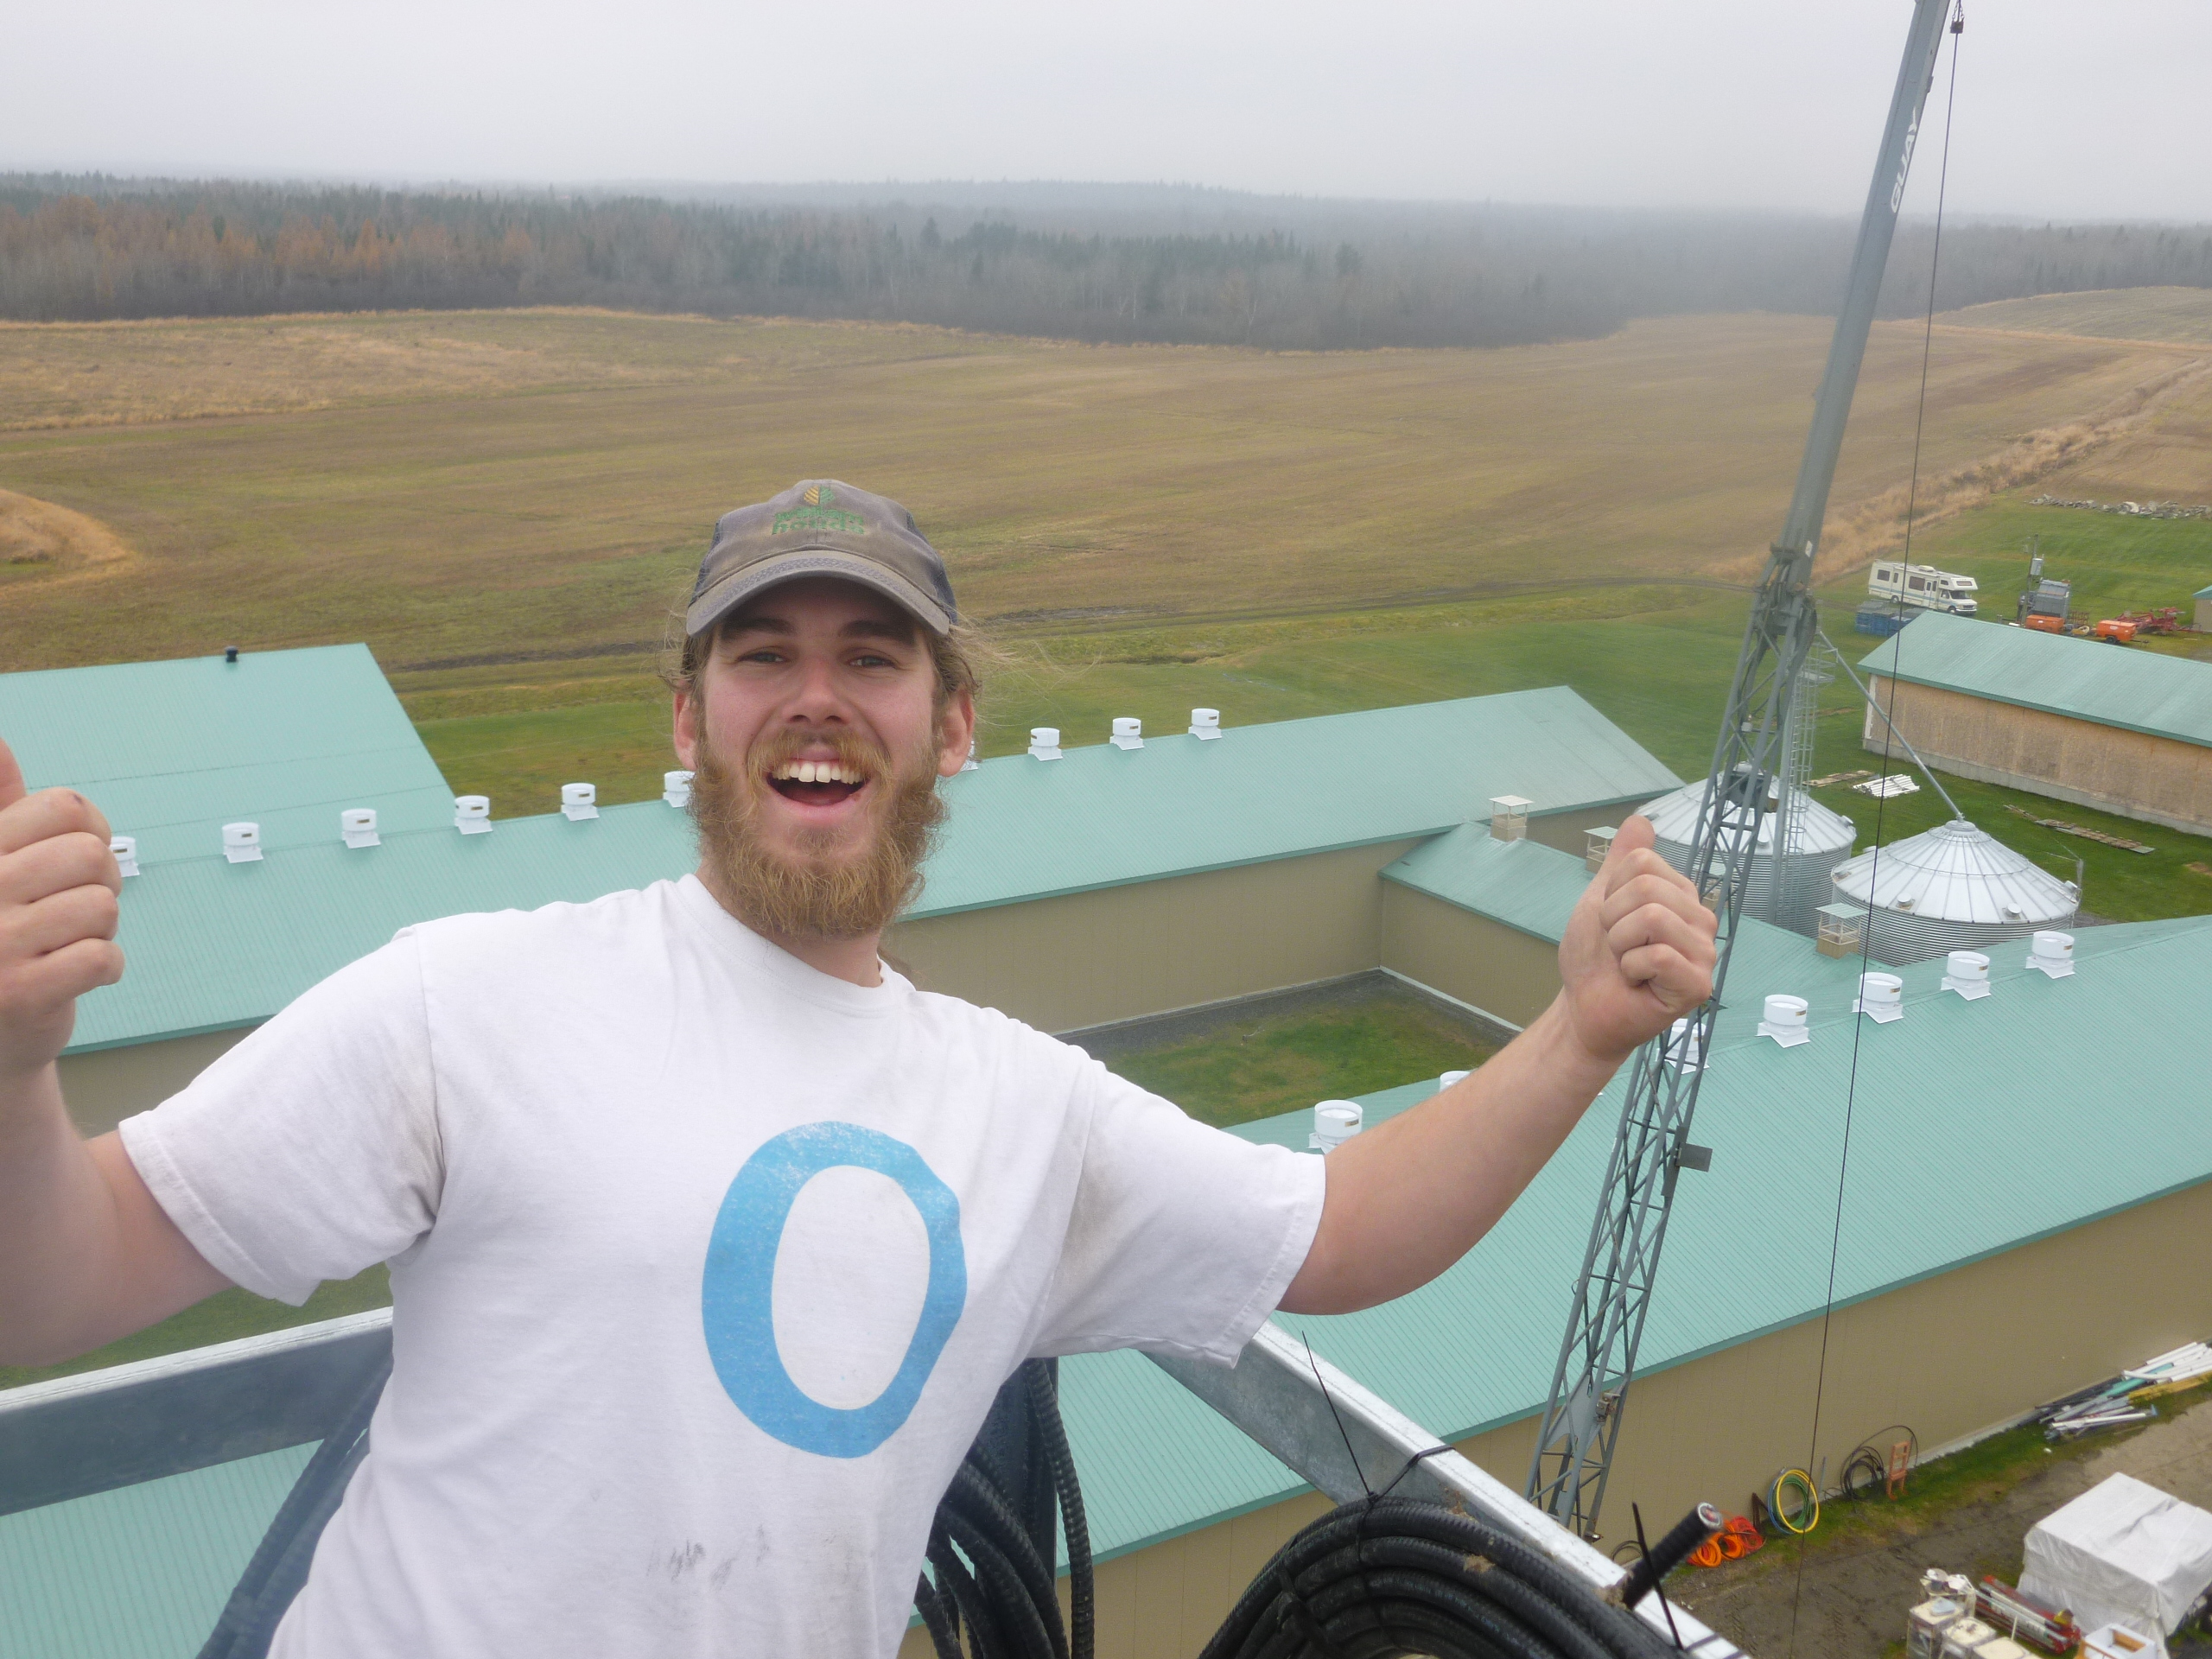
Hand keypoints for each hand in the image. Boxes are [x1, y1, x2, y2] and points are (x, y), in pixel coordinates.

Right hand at [0, 736, 124, 1085]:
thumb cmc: (1, 936)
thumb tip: (1, 746)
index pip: (65, 806)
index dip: (93, 830)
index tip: (77, 858)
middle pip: (91, 853)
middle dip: (104, 881)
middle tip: (79, 908)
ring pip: (101, 905)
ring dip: (102, 928)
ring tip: (69, 943)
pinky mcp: (20, 993)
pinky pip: (103, 956)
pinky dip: (107, 966)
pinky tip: (79, 974)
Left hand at [1554, 814, 1716, 1067]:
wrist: (1584, 1008)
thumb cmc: (1595, 958)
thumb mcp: (1601, 899)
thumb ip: (1622, 861)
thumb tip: (1641, 820)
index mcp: (1681, 895)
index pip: (1642, 862)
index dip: (1611, 891)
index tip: (1611, 920)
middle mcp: (1700, 919)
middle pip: (1647, 888)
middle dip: (1612, 919)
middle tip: (1618, 946)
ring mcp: (1704, 952)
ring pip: (1652, 917)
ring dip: (1620, 944)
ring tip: (1627, 963)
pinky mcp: (1699, 984)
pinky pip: (1657, 955)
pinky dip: (1630, 968)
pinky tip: (1637, 982)